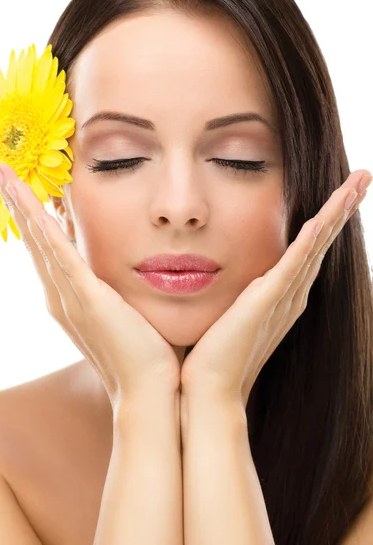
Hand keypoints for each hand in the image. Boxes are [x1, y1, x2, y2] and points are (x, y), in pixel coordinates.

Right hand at [0, 163, 180, 408]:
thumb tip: (124, 274)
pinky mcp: (88, 300)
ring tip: (3, 175)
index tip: (22, 190)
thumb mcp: (125, 314)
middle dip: (17, 204)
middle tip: (0, 172)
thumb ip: (115, 292)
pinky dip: (43, 229)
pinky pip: (61, 256)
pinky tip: (32, 203)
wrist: (150, 392)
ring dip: (21, 206)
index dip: (32, 218)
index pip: (47, 249)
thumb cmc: (144, 355)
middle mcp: (61, 297)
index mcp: (71, 299)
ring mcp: (71, 298)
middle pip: (34, 241)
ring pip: (40, 242)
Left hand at [180, 169, 370, 412]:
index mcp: (283, 296)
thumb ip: (243, 296)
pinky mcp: (265, 302)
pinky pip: (292, 266)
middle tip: (362, 179)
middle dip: (342, 208)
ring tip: (356, 185)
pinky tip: (321, 219)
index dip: (328, 221)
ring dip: (335, 214)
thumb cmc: (216, 354)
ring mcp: (282, 298)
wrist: (210, 389)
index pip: (310, 250)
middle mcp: (291, 295)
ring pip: (314, 247)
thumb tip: (238, 284)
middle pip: (322, 243)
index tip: (342, 194)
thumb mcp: (234, 314)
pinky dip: (308, 242)